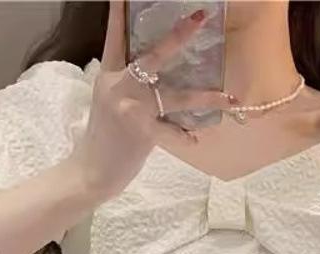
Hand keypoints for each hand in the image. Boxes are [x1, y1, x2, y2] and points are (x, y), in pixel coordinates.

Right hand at [70, 2, 237, 200]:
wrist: (90, 172)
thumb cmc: (103, 137)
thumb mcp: (108, 101)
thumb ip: (126, 82)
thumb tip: (151, 70)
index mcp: (108, 74)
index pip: (115, 35)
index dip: (120, 11)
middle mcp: (119, 85)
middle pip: (152, 55)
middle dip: (178, 36)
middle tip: (200, 18)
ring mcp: (131, 108)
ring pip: (176, 96)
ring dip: (206, 97)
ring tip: (229, 98)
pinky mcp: (142, 132)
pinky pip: (173, 131)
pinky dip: (185, 135)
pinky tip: (196, 139)